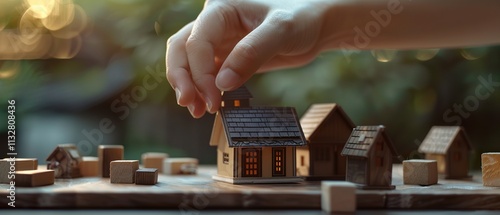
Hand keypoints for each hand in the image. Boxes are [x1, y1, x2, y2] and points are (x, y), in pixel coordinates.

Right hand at [166, 0, 330, 117]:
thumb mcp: (282, 30)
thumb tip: (221, 84)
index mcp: (222, 7)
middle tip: (191, 105)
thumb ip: (252, 53)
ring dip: (188, 85)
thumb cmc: (302, 17)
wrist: (316, 24)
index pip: (198, 41)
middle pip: (181, 48)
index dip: (200, 72)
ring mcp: (219, 39)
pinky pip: (205, 72)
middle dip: (182, 77)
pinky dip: (203, 89)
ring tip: (197, 111)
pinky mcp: (227, 56)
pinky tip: (209, 105)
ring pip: (187, 61)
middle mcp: (214, 21)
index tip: (214, 99)